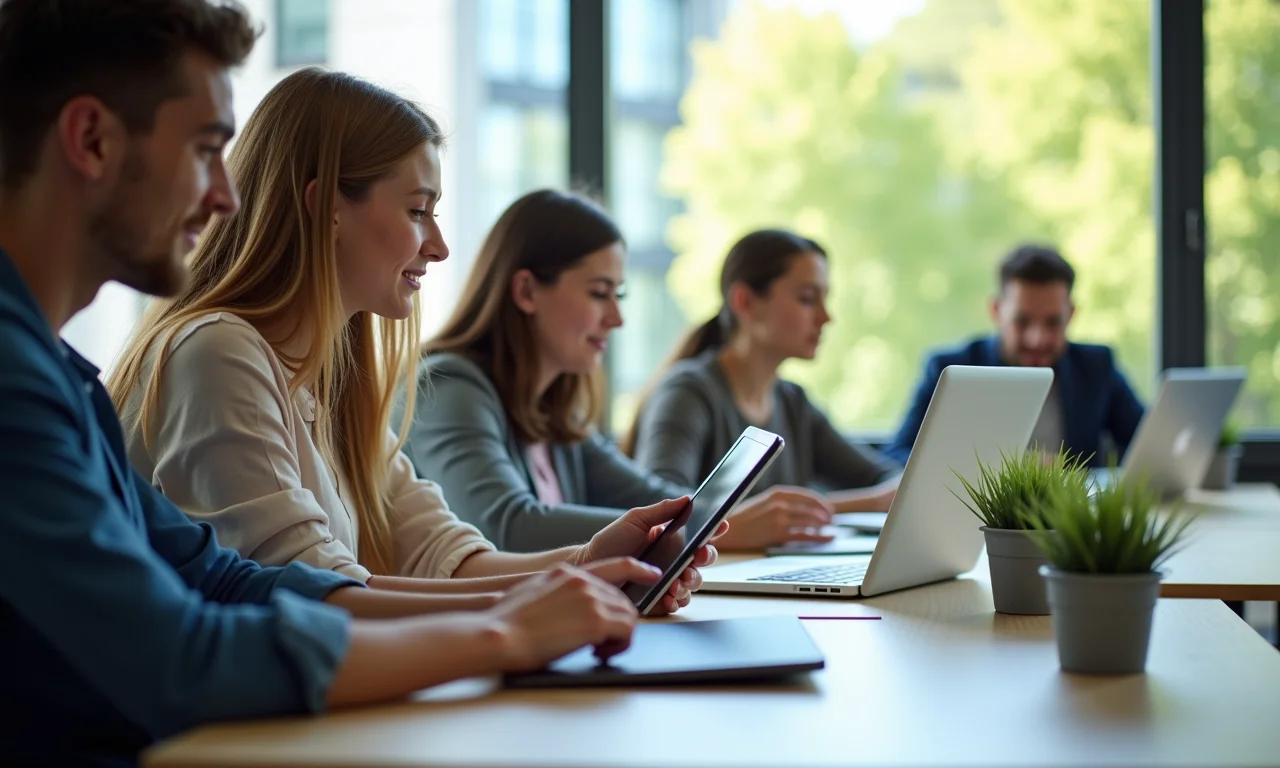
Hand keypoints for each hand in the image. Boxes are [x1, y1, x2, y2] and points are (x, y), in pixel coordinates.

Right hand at [486, 563, 646, 671]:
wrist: (498, 635)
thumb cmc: (505, 623)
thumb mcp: (529, 593)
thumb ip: (552, 592)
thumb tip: (562, 606)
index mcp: (566, 572)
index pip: (613, 565)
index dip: (638, 569)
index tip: (652, 574)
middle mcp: (582, 580)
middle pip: (622, 599)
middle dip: (617, 622)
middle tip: (601, 643)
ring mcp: (590, 599)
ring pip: (628, 615)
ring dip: (618, 636)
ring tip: (596, 650)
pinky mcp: (596, 621)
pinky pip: (627, 632)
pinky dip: (619, 646)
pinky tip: (599, 653)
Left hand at [576, 497, 721, 614]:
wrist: (591, 568)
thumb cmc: (611, 541)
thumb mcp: (635, 520)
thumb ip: (661, 510)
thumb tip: (687, 498)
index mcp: (673, 539)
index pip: (701, 535)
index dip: (714, 530)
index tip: (720, 525)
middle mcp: (675, 560)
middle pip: (703, 560)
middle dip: (705, 558)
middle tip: (696, 557)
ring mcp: (669, 580)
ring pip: (694, 583)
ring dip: (691, 581)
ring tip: (678, 581)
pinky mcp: (660, 598)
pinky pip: (678, 602)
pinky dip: (678, 600)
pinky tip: (670, 596)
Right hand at [715, 485, 835, 549]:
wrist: (725, 531)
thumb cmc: (742, 518)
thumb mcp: (760, 502)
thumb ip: (778, 502)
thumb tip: (798, 507)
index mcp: (775, 493)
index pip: (805, 495)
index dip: (819, 502)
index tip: (827, 507)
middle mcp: (779, 504)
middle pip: (810, 508)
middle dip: (823, 514)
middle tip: (830, 518)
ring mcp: (779, 519)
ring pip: (810, 522)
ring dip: (822, 525)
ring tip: (827, 528)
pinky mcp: (778, 534)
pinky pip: (806, 535)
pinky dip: (820, 537)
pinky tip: (827, 538)